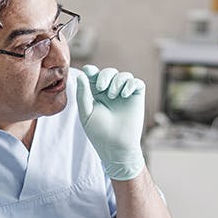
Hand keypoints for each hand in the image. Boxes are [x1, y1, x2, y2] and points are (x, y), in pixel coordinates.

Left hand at [75, 65, 145, 180]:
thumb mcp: (86, 113)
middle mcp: (111, 93)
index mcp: (97, 95)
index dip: (92, 71)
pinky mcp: (137, 98)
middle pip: (109, 72)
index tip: (88, 70)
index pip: (95, 77)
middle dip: (104, 75)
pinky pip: (136, 82)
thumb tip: (81, 75)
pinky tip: (124, 94)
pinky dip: (130, 84)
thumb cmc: (99, 133)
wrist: (116, 147)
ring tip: (113, 96)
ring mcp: (125, 95)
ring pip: (123, 75)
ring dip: (117, 81)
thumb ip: (83, 94)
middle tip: (101, 87)